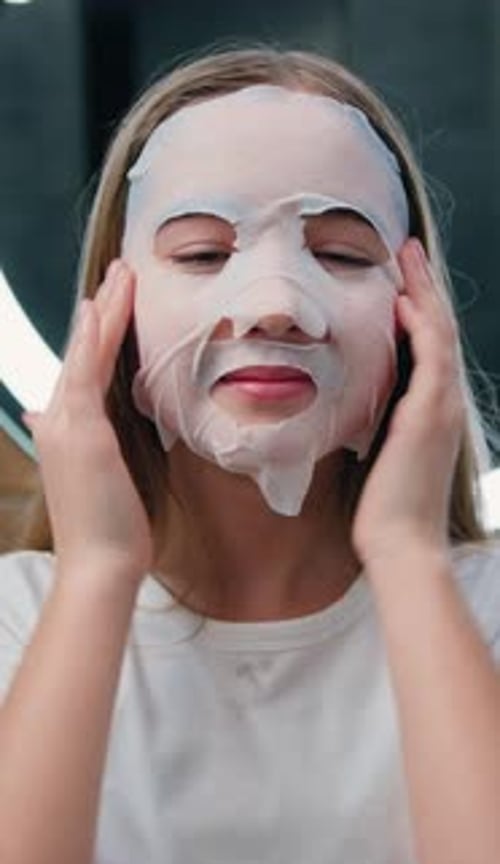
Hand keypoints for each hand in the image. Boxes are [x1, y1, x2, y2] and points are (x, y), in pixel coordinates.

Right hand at [24, 260, 153, 578]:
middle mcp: (58, 420)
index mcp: (67, 431)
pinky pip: (86, 370)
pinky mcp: (80, 429)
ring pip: (85, 352)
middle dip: (101, 313)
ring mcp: (65, 423)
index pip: (83, 372)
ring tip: (122, 274)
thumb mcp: (96, 479)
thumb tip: (49, 416)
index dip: (95, 337)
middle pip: (82, 353)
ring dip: (104, 311)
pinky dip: (94, 337)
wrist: (98, 565)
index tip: (108, 307)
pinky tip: (102, 306)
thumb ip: (84, 445)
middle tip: (119, 275)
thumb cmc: (108, 529)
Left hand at [352, 238, 463, 567]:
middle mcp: (442, 402)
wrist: (401, 544)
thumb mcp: (378, 453)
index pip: (427, 344)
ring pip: (439, 334)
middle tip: (406, 249)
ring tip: (408, 257)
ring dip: (424, 292)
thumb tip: (352, 401)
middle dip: (423, 286)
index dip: (416, 306)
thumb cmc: (384, 506)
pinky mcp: (428, 417)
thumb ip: (375, 421)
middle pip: (438, 329)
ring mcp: (440, 408)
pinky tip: (404, 301)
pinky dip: (421, 328)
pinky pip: (430, 360)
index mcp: (428, 409)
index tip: (398, 277)